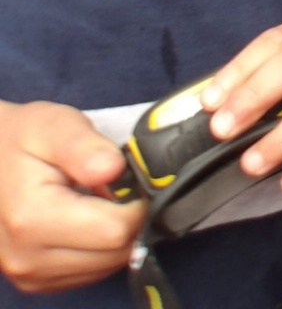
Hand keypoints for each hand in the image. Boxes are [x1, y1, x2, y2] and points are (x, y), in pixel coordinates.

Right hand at [0, 100, 145, 292]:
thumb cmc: (21, 140)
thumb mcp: (52, 126)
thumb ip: (84, 146)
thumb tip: (114, 168)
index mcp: (32, 218)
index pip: (116, 229)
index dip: (136, 200)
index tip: (126, 177)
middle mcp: (27, 256)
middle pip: (116, 251)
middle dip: (128, 217)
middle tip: (112, 186)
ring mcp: (30, 273)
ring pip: (108, 265)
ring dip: (115, 233)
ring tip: (95, 199)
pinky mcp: (36, 280)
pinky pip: (91, 271)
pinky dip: (100, 247)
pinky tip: (86, 218)